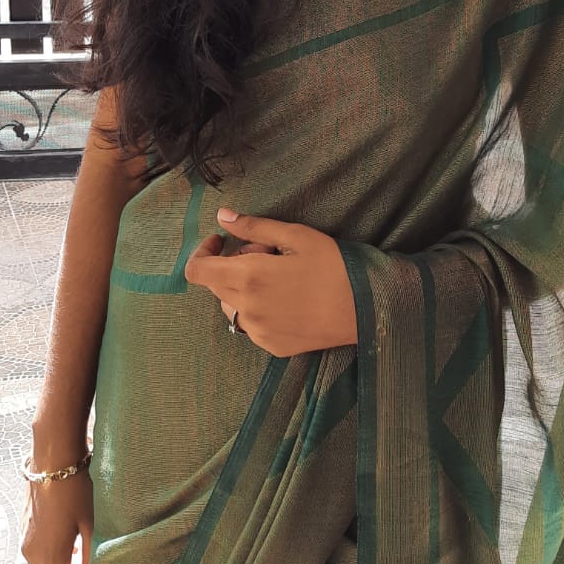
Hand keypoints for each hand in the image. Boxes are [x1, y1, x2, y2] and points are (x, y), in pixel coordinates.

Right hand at [21, 469, 96, 563]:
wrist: (52, 458)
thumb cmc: (75, 488)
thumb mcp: (91, 524)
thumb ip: (92, 560)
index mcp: (50, 557)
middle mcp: (33, 555)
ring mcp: (26, 542)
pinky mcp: (24, 530)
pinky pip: (36, 558)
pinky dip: (51, 562)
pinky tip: (69, 546)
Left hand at [184, 210, 357, 356]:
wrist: (366, 309)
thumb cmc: (333, 265)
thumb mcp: (296, 236)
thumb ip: (253, 227)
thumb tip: (222, 216)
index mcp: (248, 278)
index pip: (197, 271)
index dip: (203, 252)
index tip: (223, 242)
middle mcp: (247, 309)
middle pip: (215, 285)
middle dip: (231, 265)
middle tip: (269, 254)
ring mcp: (258, 332)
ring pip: (232, 305)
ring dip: (243, 288)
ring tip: (280, 278)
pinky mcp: (271, 346)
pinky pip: (251, 324)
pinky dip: (258, 308)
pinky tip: (288, 299)